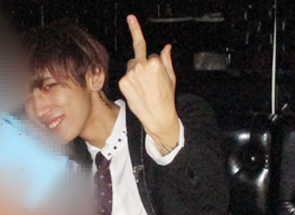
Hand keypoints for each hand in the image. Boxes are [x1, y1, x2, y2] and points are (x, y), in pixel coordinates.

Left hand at [118, 14, 178, 154]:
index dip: (153, 61)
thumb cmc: (166, 97)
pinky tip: (137, 91)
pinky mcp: (123, 82)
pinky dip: (129, 82)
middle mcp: (141, 65)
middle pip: (138, 57)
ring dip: (135, 72)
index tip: (131, 19)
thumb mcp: (171, 77)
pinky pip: (125, 76)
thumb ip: (166, 60)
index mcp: (155, 62)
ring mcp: (130, 74)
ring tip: (143, 88)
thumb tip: (166, 47)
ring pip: (130, 66)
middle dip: (142, 65)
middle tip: (149, 82)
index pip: (150, 53)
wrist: (157, 116)